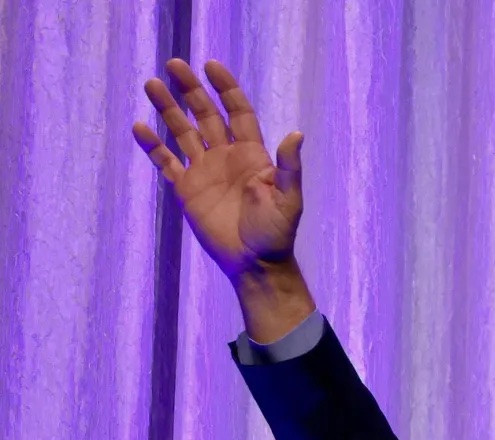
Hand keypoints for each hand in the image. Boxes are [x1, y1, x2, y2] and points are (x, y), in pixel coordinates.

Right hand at [132, 60, 313, 342]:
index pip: (238, 112)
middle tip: (173, 64)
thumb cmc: (276, 233)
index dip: (226, 89)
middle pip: (206, 114)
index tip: (211, 66)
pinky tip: (140, 127)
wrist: (254, 264)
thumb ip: (289, 167)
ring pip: (183, 132)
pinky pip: (166, 161)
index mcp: (252, 154)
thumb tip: (297, 133)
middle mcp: (226, 157)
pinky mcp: (186, 189)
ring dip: (167, 109)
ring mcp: (204, 171)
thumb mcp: (289, 199)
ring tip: (151, 84)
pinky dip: (153, 145)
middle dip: (190, 90)